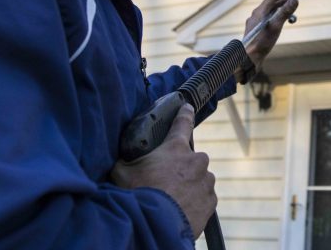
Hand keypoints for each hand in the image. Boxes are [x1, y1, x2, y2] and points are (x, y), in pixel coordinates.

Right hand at [111, 104, 215, 238]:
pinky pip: (204, 198)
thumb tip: (119, 158)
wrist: (155, 224)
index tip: (188, 107)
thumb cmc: (138, 194)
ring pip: (199, 180)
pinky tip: (180, 209)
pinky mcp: (210, 201)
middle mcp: (196, 161)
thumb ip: (125, 160)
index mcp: (176, 148)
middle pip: (191, 160)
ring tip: (172, 199)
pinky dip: (194, 202)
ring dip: (189, 186)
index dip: (185, 114)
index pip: (182, 123)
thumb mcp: (123, 172)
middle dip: (180, 169)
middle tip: (165, 183)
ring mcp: (206, 181)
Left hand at [244, 0, 298, 67]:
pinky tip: (278, 23)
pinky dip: (274, 17)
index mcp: (259, 12)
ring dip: (279, 9)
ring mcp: (254, 23)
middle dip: (282, 0)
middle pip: (270, 4)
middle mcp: (255, 15)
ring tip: (288, 11)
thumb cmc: (262, 42)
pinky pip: (266, 19)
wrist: (249, 57)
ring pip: (268, 12)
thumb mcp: (276, 26)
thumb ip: (285, 12)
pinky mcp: (255, 30)